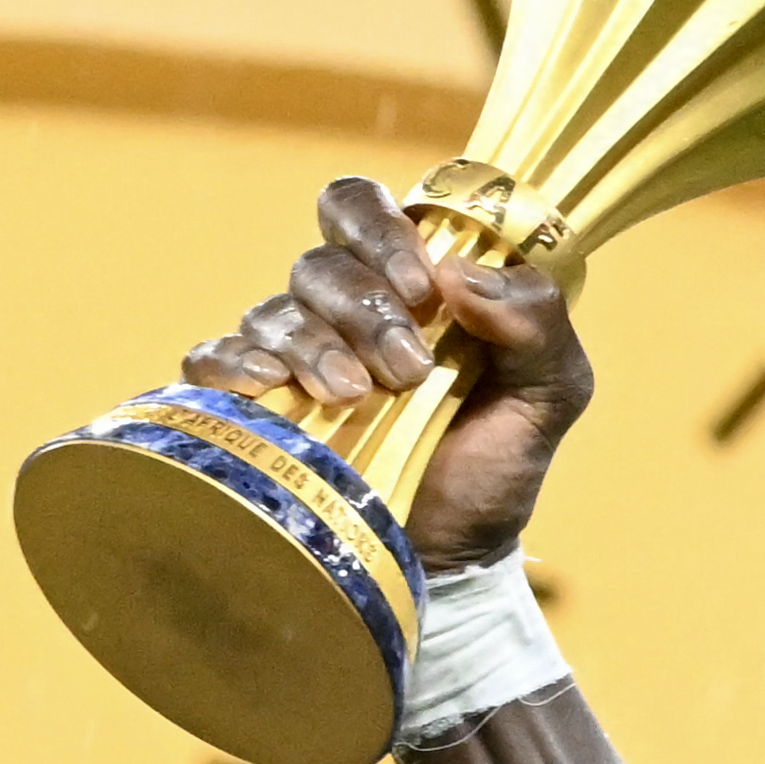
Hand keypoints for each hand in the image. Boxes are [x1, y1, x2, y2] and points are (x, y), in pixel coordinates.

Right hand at [180, 173, 595, 574]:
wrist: (458, 555)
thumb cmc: (497, 461)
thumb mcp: (551, 392)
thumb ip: (537, 322)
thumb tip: (463, 275)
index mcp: (407, 281)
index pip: (362, 208)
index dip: (382, 231)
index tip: (422, 287)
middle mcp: (340, 306)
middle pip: (321, 264)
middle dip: (364, 308)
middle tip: (407, 367)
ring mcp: (291, 356)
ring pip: (274, 312)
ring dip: (316, 347)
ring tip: (357, 396)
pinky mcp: (252, 407)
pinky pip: (213, 359)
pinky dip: (232, 365)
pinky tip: (266, 386)